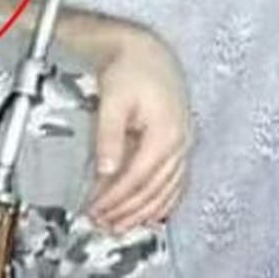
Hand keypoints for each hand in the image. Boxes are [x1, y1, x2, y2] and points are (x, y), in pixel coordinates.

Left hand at [89, 31, 191, 232]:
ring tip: (120, 226)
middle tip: (103, 226)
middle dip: (127, 211)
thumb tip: (107, 170)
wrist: (146, 51)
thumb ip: (109, 136)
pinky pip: (176, 182)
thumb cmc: (129, 70)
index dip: (116, 199)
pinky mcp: (179, 145)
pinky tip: (151, 214)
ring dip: (143, 212)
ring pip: (166, 190)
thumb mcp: (114, 100)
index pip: (138, 178)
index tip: (95, 211)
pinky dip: (163, 201)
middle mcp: (179, 144)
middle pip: (153, 190)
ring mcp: (182, 146)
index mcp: (165, 134)